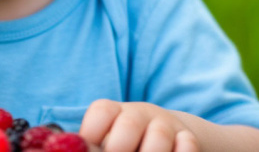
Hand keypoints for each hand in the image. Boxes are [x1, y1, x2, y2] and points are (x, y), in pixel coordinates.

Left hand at [80, 100, 199, 151]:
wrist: (165, 136)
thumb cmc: (122, 143)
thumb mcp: (105, 140)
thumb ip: (92, 145)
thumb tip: (70, 148)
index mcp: (112, 111)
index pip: (101, 111)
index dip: (92, 132)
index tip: (89, 147)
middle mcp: (139, 113)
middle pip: (129, 123)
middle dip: (119, 147)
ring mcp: (165, 124)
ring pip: (159, 136)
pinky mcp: (187, 137)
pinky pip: (187, 145)